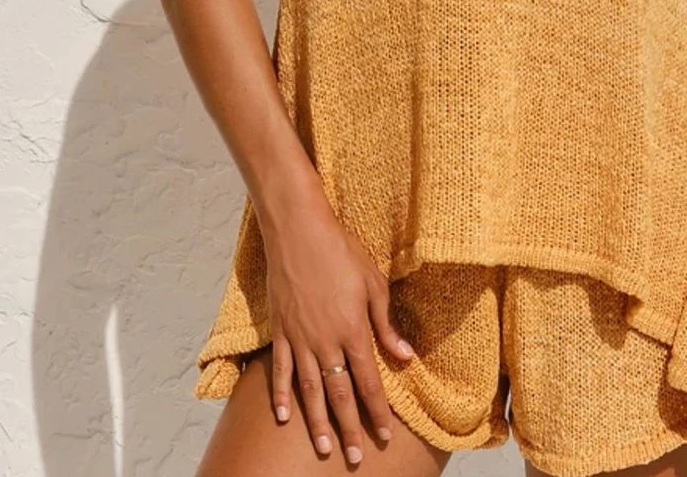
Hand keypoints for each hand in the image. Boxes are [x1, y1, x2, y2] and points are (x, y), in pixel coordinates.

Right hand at [255, 168, 415, 464]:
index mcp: (353, 330)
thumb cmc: (342, 253)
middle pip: (339, 394)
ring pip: (310, 390)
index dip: (377, 412)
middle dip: (349, 428)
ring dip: (317, 422)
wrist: (300, 233)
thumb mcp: (374, 284)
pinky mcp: (281, 330)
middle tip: (353, 458)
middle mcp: (326, 341)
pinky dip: (282, 395)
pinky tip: (284, 416)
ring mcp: (300, 338)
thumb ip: (386, 325)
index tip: (384, 436)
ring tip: (324, 448)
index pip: (369, 382)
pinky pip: (282, 370)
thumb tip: (405, 357)